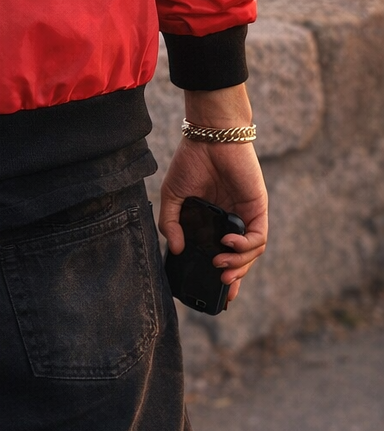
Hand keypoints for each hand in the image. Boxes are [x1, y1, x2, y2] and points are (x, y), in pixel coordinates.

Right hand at [159, 84, 267, 303]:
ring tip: (220, 264)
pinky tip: (228, 242)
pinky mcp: (258, 208)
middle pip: (242, 258)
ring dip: (239, 263)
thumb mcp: (173, 195)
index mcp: (214, 220)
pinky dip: (245, 245)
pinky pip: (259, 237)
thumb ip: (171, 223)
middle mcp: (233, 220)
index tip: (217, 294)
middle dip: (234, 276)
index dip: (223, 274)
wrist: (210, 136)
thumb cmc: (191, 161)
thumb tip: (175, 249)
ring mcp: (247, 215)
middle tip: (221, 283)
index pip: (224, 254)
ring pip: (252, 252)